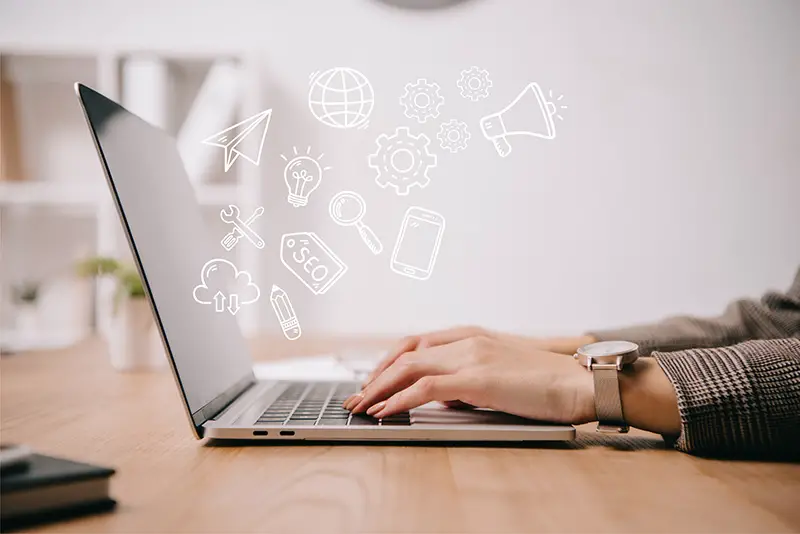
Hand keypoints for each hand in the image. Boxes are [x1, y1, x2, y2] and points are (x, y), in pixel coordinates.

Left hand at [363, 326, 589, 387]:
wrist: (579, 383)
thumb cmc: (546, 383)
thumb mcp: (500, 374)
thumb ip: (468, 379)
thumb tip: (441, 396)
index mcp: (472, 335)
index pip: (416, 343)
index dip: (388, 362)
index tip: (372, 381)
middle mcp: (467, 340)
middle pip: (405, 353)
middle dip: (375, 376)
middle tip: (356, 397)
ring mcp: (471, 356)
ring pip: (408, 367)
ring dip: (379, 388)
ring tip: (361, 407)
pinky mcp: (477, 378)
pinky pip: (425, 388)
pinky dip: (399, 399)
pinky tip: (385, 412)